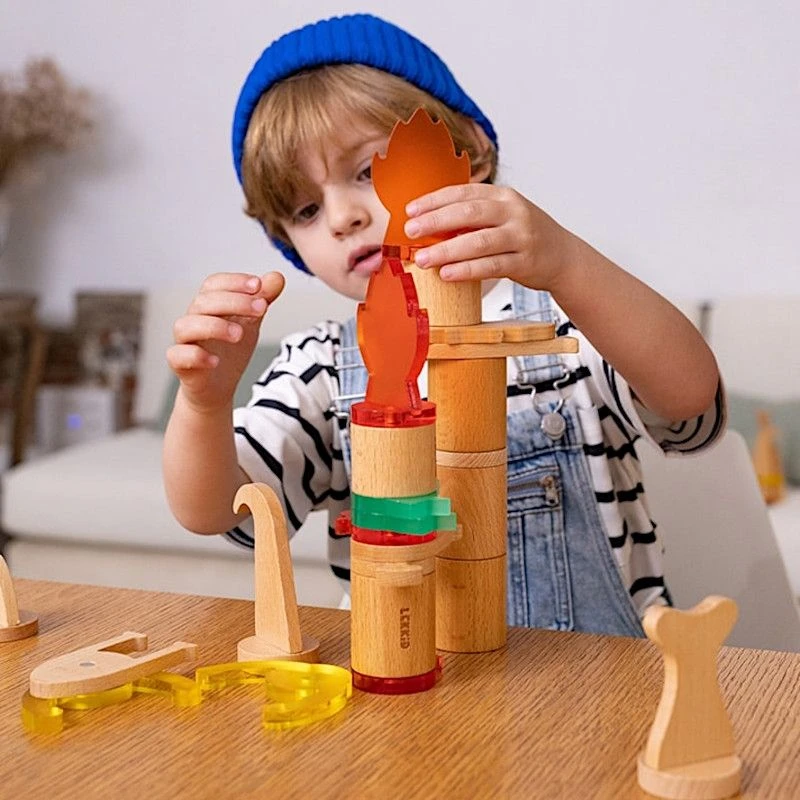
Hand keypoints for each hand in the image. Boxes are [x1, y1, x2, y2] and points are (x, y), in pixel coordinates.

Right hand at [167, 271, 284, 412]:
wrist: (219, 386)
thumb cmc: (230, 350)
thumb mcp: (251, 323)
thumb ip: (262, 300)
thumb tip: (277, 277)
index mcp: (210, 305)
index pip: (214, 284)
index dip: (234, 282)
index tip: (258, 285)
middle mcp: (194, 319)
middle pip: (203, 301)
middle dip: (234, 302)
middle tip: (260, 309)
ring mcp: (184, 341)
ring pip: (185, 325)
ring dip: (214, 326)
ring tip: (239, 334)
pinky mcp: (180, 364)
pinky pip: (178, 355)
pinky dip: (196, 356)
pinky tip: (215, 361)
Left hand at [404, 184, 573, 291]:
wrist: (564, 257)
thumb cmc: (524, 236)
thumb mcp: (503, 216)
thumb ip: (474, 216)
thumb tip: (429, 223)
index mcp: (503, 196)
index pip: (464, 193)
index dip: (434, 200)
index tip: (410, 210)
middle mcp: (514, 212)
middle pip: (469, 214)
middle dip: (436, 221)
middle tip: (411, 231)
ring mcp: (521, 237)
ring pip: (479, 242)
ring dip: (447, 250)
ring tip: (422, 259)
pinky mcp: (524, 262)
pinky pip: (491, 266)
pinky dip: (467, 270)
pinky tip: (447, 274)